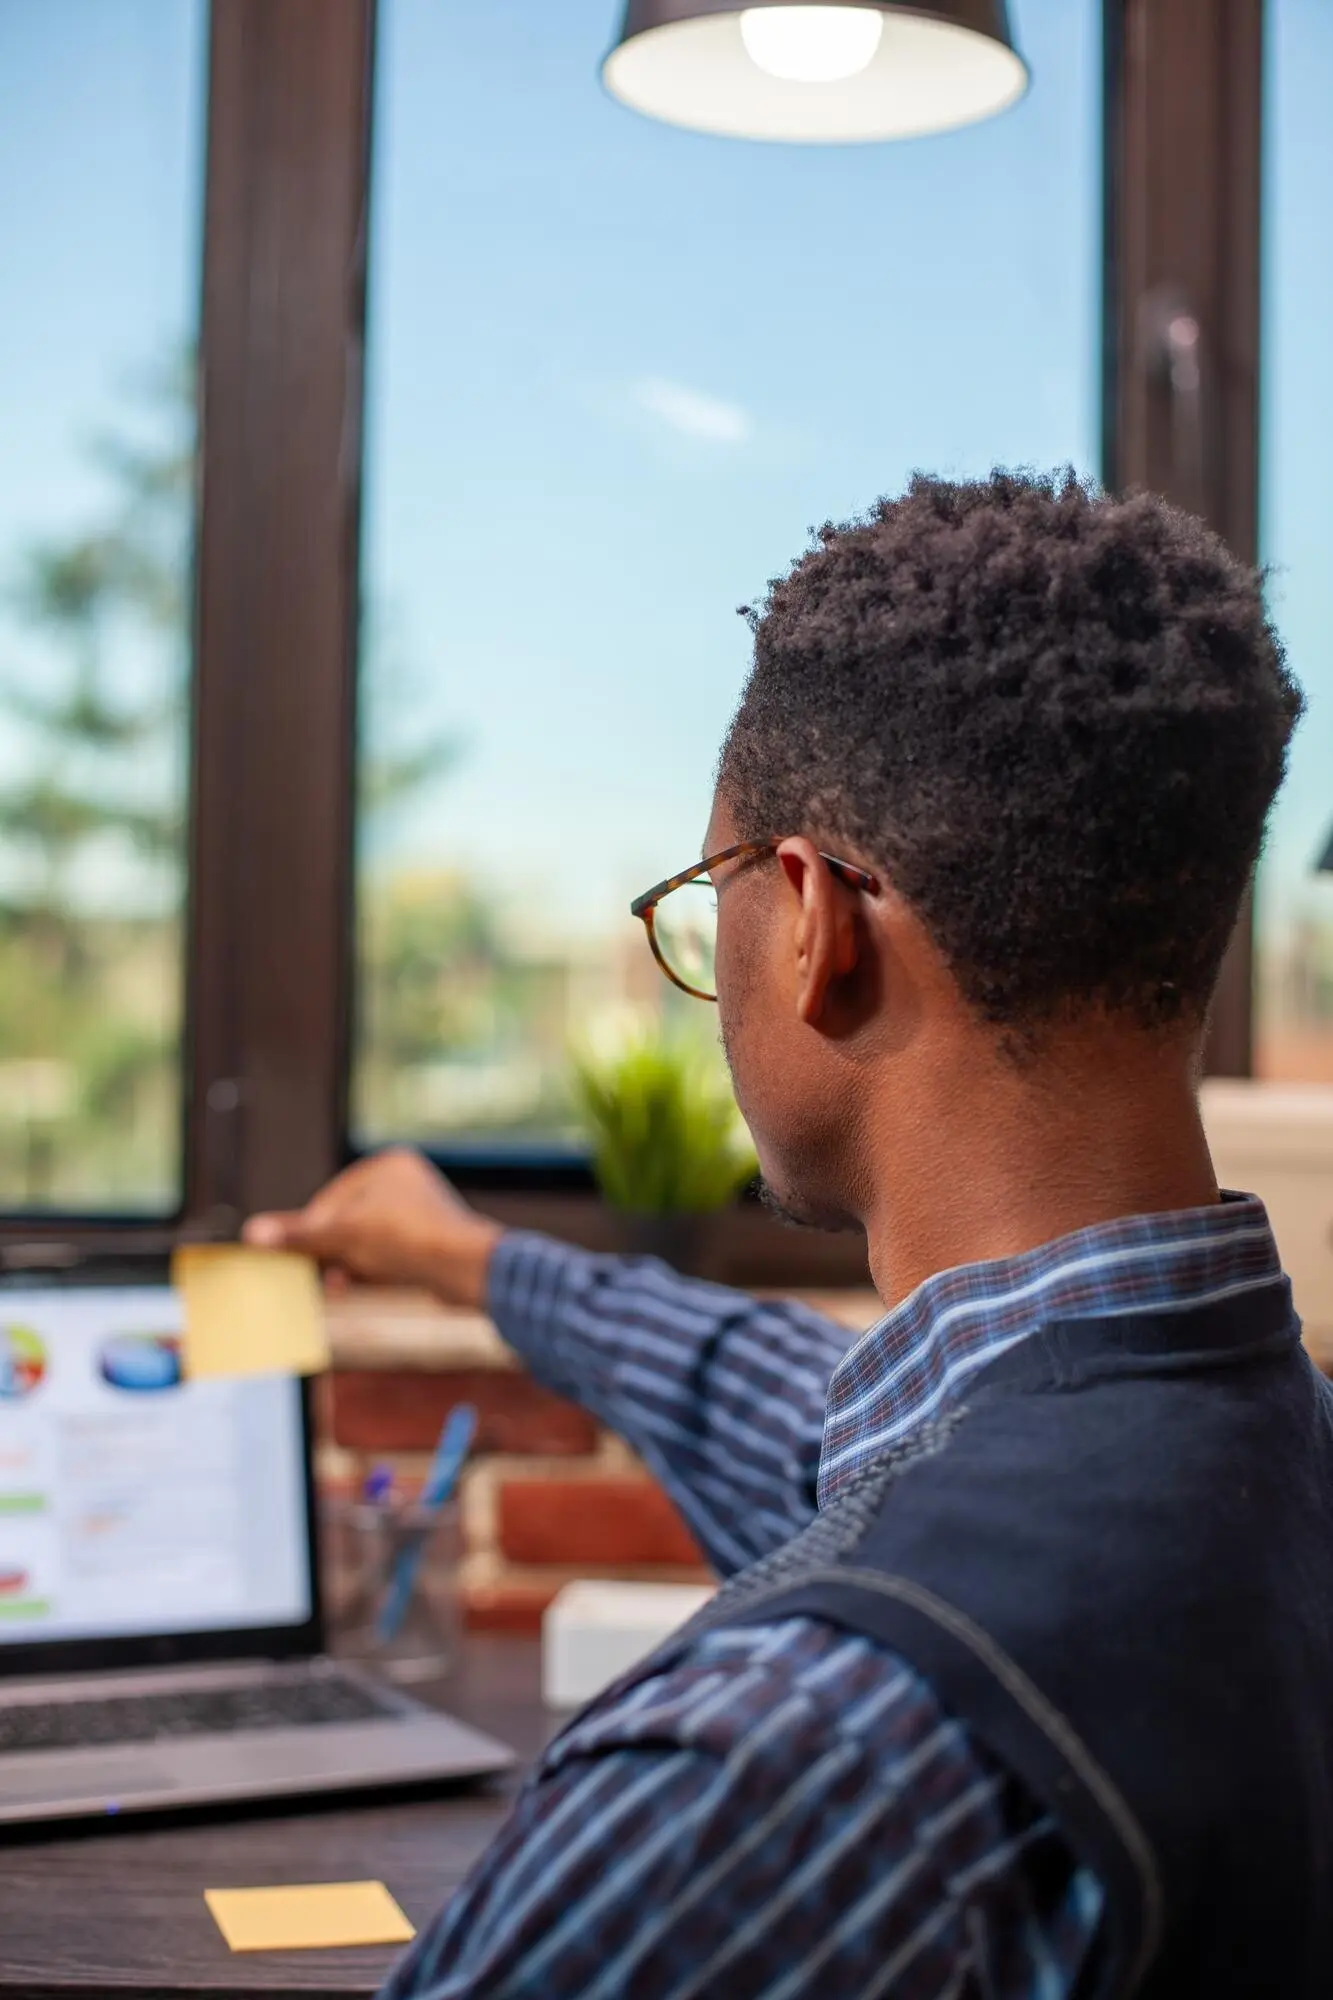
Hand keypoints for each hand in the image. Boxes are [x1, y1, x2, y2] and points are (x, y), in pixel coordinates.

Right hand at [243, 1148, 502, 1309]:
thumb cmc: (408, 1241)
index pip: (332, 1198)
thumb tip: (252, 1233)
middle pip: (350, 1221)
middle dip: (331, 1250)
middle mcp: (407, 1183)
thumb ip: (301, 1236)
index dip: (312, 1230)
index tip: (295, 1257)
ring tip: (339, 1284)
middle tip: (312, 1275)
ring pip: (369, 1241)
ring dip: (350, 1264)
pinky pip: (391, 1255)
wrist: (469, 1270)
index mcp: (388, 1165)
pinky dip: (374, 1270)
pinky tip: (364, 1285)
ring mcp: (421, 1213)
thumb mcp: (345, 1237)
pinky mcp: (431, 1244)